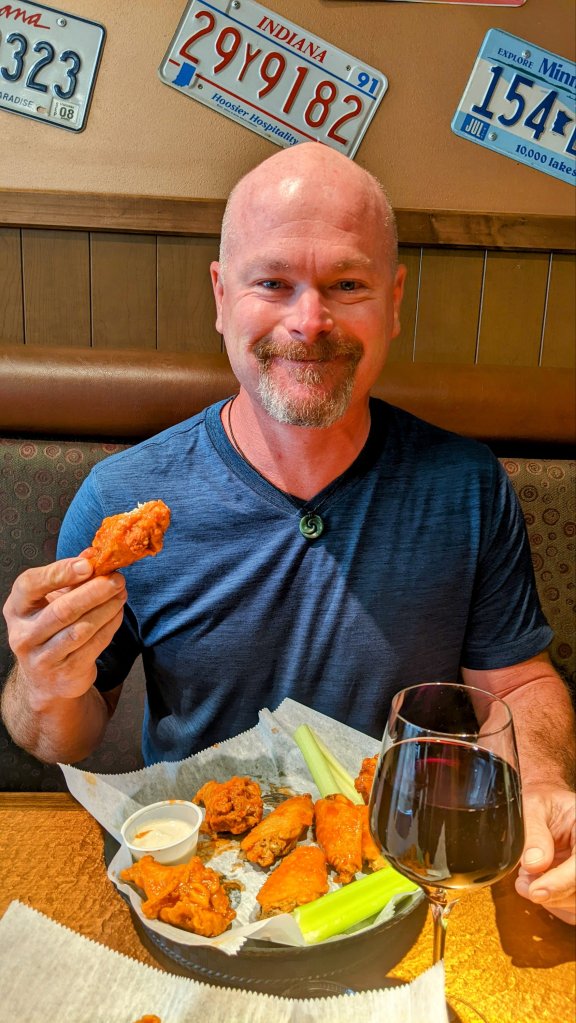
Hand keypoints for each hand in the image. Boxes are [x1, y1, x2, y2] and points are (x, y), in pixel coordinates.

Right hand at [3, 555, 126, 705]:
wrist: (48, 678)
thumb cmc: (51, 629)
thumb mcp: (52, 599)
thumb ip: (70, 576)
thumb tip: (93, 553)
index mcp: (16, 608)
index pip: (30, 585)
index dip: (60, 572)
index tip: (89, 564)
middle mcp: (23, 634)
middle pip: (62, 610)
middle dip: (94, 591)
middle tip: (117, 579)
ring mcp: (42, 657)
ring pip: (80, 629)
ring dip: (106, 608)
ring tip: (121, 593)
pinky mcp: (65, 672)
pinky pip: (93, 645)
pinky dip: (109, 626)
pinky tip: (117, 613)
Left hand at [515, 784, 575, 924]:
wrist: (544, 803)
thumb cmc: (542, 801)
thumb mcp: (533, 807)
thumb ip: (534, 833)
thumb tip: (533, 864)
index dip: (561, 883)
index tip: (536, 891)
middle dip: (553, 893)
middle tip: (524, 883)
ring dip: (551, 899)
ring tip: (525, 879)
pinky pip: (571, 903)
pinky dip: (553, 900)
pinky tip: (535, 884)